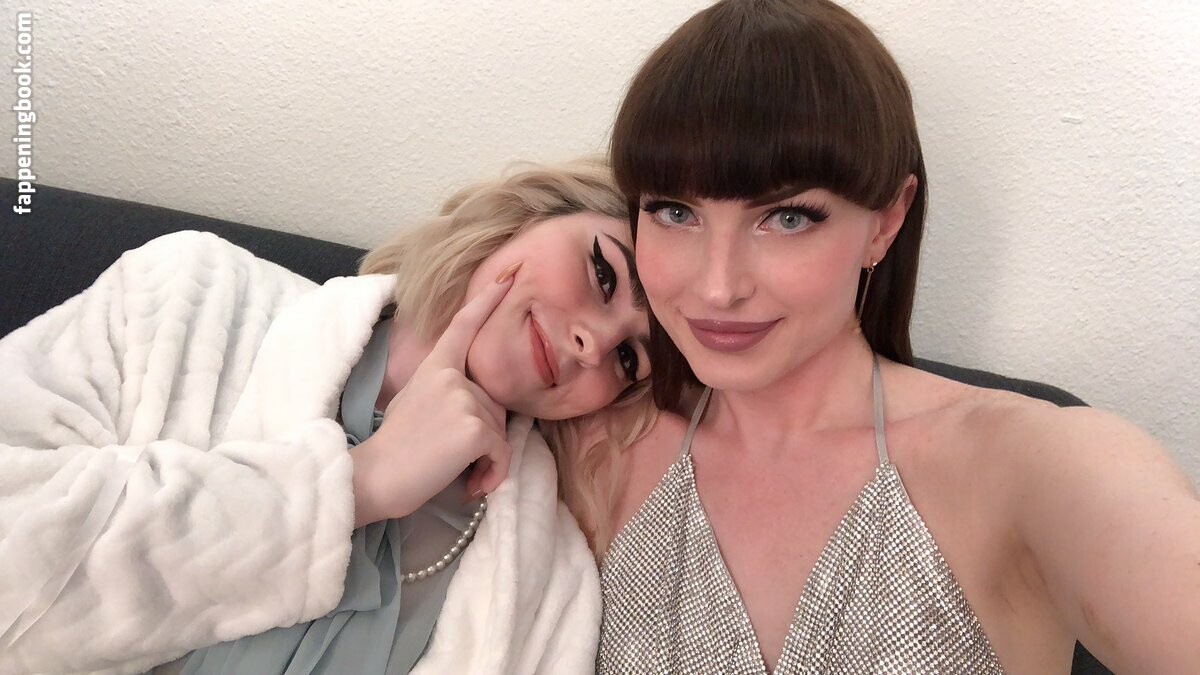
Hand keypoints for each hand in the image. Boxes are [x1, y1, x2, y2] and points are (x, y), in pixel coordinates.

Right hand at [351, 265, 517, 526]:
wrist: (373, 478)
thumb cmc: (395, 450)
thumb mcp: (416, 403)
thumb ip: (447, 390)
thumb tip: (480, 402)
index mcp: (434, 367)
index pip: (463, 327)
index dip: (487, 301)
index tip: (508, 279)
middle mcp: (450, 377)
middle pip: (494, 403)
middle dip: (485, 436)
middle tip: (453, 457)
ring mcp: (462, 399)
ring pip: (501, 431)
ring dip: (488, 459)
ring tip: (459, 472)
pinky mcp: (474, 428)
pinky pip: (503, 453)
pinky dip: (494, 474)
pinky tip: (472, 483)